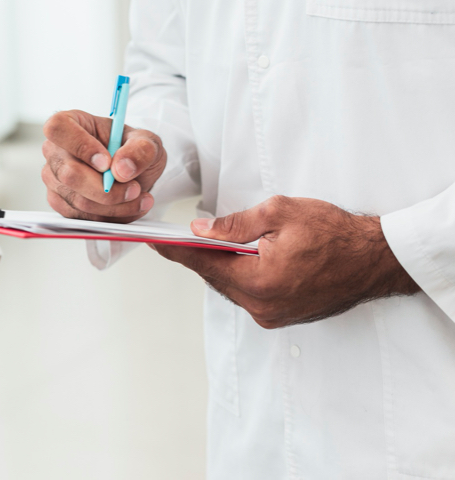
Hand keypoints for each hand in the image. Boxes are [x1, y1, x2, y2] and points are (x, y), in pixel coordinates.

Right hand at [42, 109, 166, 222]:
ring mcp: (54, 178)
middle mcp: (55, 150)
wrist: (131, 172)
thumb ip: (140, 150)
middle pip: (68, 173)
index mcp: (70, 122)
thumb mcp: (147, 142)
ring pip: (78, 200)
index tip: (107, 162)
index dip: (81, 146)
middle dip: (106, 189)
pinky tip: (128, 207)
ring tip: (139, 198)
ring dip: (114, 205)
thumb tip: (122, 169)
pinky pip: (81, 216)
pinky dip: (109, 216)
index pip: (58, 128)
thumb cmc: (131, 149)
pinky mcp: (60, 202)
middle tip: (134, 189)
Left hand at [154, 196, 420, 327]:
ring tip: (203, 243)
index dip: (175, 250)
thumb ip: (234, 224)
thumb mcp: (280, 213)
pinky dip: (238, 276)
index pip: (203, 264)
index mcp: (258, 281)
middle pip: (214, 278)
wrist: (376, 260)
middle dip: (197, 256)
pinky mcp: (282, 315)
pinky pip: (248, 294)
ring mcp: (273, 315)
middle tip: (173, 236)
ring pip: (230, 287)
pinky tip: (235, 258)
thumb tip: (200, 230)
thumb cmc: (335, 233)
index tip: (151, 241)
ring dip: (219, 266)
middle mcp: (262, 306)